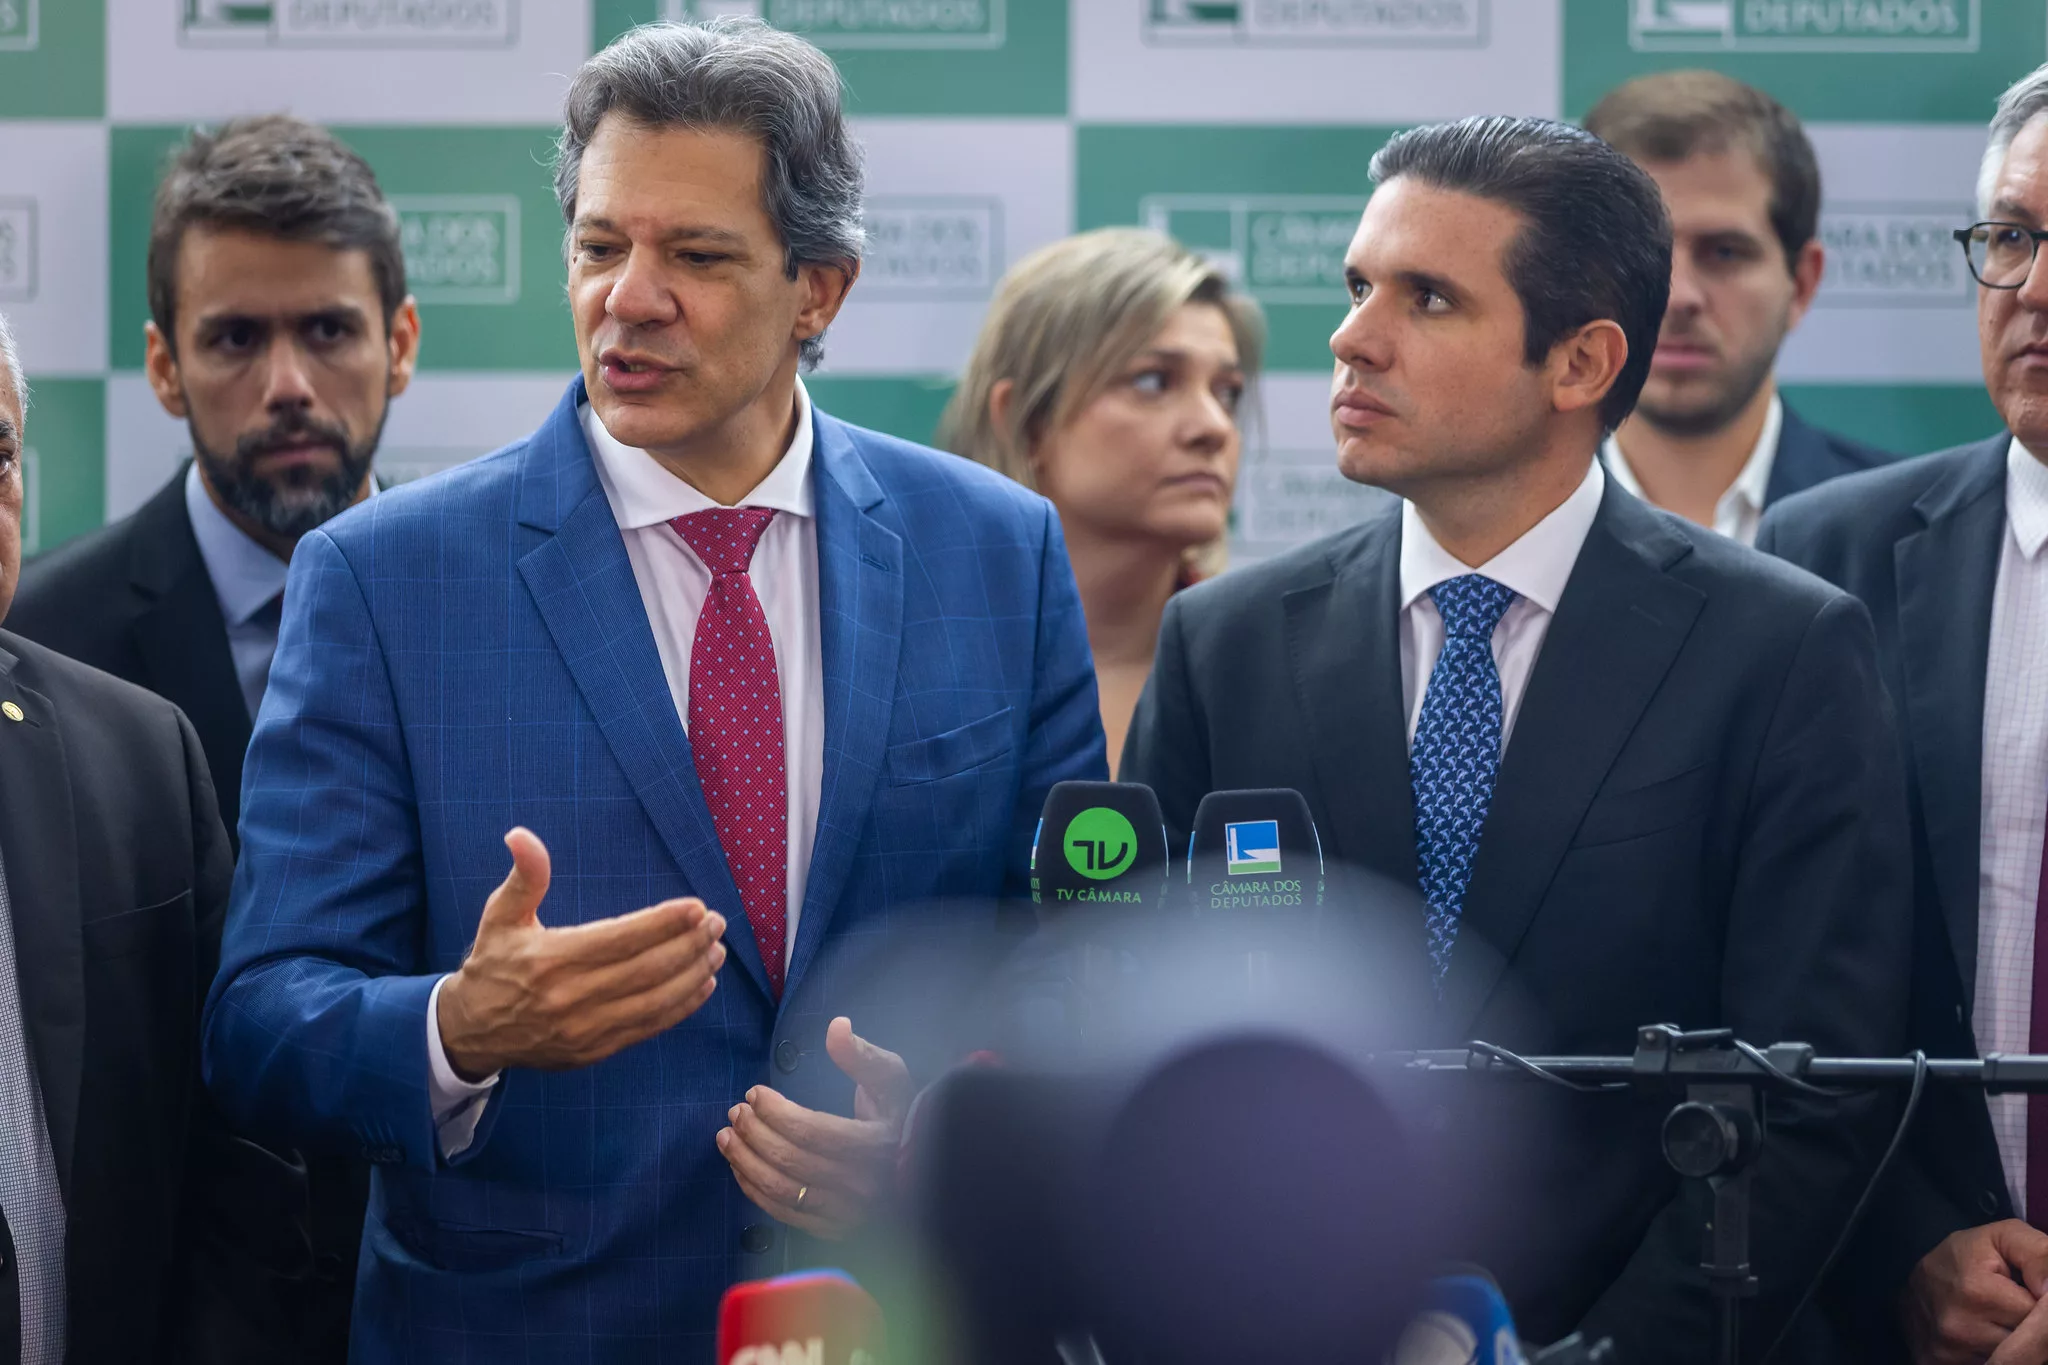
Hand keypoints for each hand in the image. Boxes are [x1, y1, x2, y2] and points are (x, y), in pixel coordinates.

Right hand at [436, 827, 726, 1078]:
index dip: (662, 924)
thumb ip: (524, 876)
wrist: (471, 1031)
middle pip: (645, 970)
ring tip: (717, 951)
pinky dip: (680, 1007)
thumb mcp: (500, 916)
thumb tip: (521, 835)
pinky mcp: (593, 1050)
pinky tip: (702, 985)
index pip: (619, 939)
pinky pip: (647, 1028)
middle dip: (689, 945)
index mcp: (551, 959)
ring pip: (653, 1001)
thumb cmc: (493, 964)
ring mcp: (584, 1029)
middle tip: (717, 923)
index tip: (696, 908)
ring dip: (692, 975)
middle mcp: (570, 997)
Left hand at [716, 1017, 913, 1239]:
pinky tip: (740, 1168)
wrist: (924, 1169)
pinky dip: (754, 1191)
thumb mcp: (891, 1078)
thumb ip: (861, 1055)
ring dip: (746, 1162)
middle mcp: (861, 1185)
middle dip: (754, 1133)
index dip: (775, 1112)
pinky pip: (785, 1214)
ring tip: (726, 1137)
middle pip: (791, 1160)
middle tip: (735, 1112)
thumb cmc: (901, 1116)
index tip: (754, 1093)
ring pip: (783, 1190)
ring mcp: (847, 1213)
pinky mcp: (834, 1230)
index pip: (813, 1130)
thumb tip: (836, 1027)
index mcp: (876, 1145)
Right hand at [1905, 1221, 2047, 1364]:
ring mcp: (1947, 1352)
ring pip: (2010, 1359)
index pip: (2040, 1318)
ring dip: (2011, 1343)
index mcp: (1976, 1292)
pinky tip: (1983, 1336)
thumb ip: (2039, 1255)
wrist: (1912, 1281)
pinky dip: (1994, 1356)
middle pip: (2027, 1344)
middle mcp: (1959, 1328)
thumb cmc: (1963, 1257)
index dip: (2039, 1306)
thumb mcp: (2002, 1239)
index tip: (2027, 1294)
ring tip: (1997, 1321)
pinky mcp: (1937, 1364)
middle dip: (2027, 1327)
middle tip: (2012, 1308)